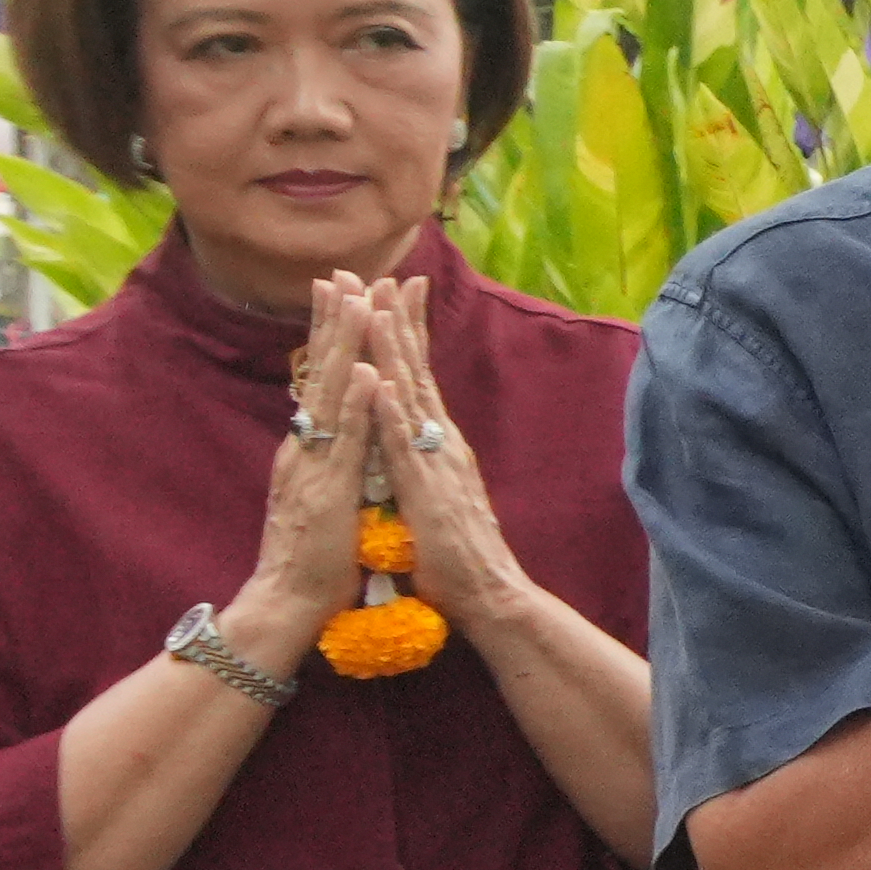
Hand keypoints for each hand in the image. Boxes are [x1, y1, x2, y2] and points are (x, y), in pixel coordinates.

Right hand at [227, 279, 373, 663]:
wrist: (282, 606)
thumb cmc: (309, 559)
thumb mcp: (319, 496)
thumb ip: (324, 461)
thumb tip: (330, 436)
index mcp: (307, 448)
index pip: (320, 380)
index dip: (331, 336)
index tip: (341, 290)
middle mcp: (304, 447)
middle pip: (321, 372)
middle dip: (334, 320)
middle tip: (342, 270)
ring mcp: (313, 466)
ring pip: (332, 394)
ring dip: (346, 345)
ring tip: (357, 299)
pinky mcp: (329, 491)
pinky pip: (348, 441)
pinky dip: (359, 406)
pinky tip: (370, 373)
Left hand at [346, 280, 536, 634]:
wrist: (492, 595)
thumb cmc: (458, 556)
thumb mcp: (435, 496)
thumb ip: (424, 464)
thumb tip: (413, 443)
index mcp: (438, 444)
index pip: (418, 377)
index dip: (405, 334)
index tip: (394, 291)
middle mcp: (440, 443)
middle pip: (416, 371)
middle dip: (401, 321)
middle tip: (389, 274)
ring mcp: (434, 462)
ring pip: (409, 395)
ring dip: (393, 350)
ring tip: (379, 307)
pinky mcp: (426, 489)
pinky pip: (402, 443)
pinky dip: (389, 409)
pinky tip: (379, 381)